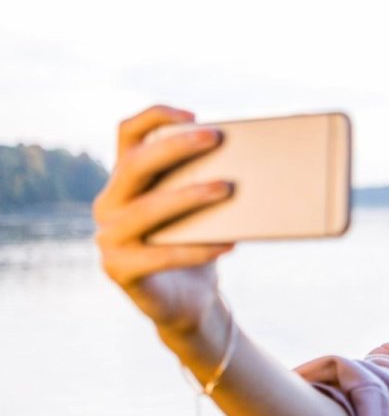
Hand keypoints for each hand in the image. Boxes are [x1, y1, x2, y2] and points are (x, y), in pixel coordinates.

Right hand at [93, 105, 235, 335]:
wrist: (188, 301)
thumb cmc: (198, 244)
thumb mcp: (202, 210)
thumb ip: (208, 182)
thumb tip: (253, 161)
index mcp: (125, 180)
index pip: (128, 134)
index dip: (155, 116)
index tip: (193, 114)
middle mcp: (109, 204)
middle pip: (134, 165)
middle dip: (176, 147)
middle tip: (216, 138)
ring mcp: (108, 239)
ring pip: (146, 210)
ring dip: (189, 196)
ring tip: (228, 189)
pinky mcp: (119, 271)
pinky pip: (160, 256)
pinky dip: (197, 249)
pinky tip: (230, 243)